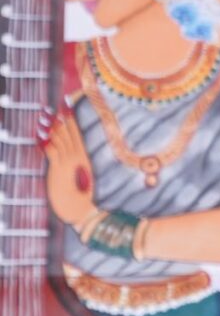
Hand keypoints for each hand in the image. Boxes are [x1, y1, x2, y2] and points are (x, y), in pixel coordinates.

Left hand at [40, 111, 96, 231]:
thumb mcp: (79, 176)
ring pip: (59, 140)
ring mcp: (68, 162)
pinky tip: (40, 134)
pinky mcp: (59, 169)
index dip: (71, 118)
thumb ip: (74, 162)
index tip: (67, 105)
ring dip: (51, 127)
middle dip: (61, 118)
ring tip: (44, 116)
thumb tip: (68, 152)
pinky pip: (52, 151)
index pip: (77, 132)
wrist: (81, 210)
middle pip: (68, 132)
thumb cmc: (80, 196)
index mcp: (84, 156)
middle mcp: (77, 156)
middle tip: (55, 105)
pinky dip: (46, 142)